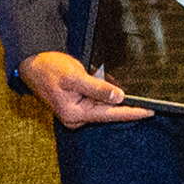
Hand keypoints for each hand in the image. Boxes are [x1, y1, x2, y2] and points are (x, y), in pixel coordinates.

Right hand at [19, 50, 152, 127]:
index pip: (110, 114)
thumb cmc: (50, 69)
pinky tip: (109, 84)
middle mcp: (76, 118)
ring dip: (112, 96)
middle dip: (123, 102)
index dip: (132, 112)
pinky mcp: (77, 105)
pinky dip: (103, 93)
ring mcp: (76, 113)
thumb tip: (118, 97)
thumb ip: (97, 88)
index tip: (151, 111)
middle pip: (108, 111)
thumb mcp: (75, 76)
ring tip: (121, 86)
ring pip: (103, 105)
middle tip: (144, 95)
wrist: (33, 65)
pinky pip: (96, 101)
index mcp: (75, 114)